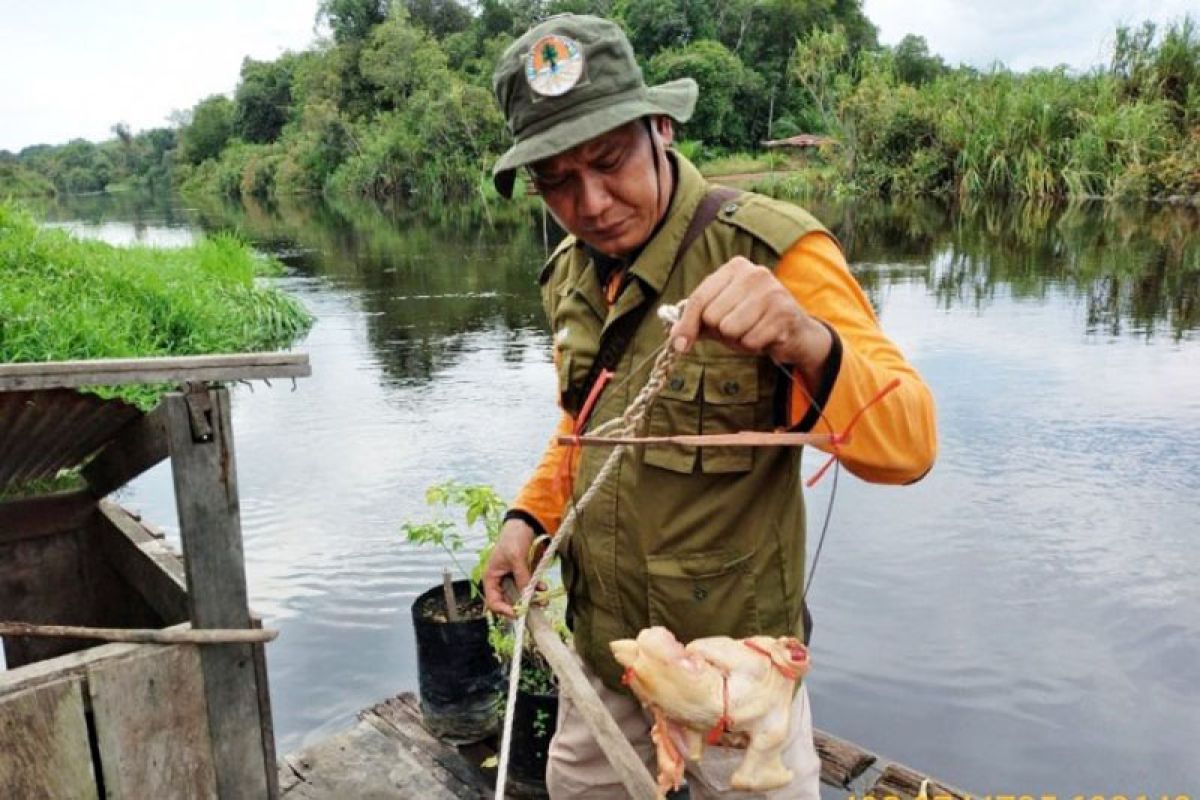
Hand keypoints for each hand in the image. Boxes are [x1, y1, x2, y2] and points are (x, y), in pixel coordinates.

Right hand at [483, 518, 535, 617]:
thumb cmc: (513, 537)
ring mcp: (512, 578)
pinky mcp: (524, 575)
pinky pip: (529, 587)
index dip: (504, 610)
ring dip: (532, 599)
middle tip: (535, 608)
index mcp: (491, 577)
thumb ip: (521, 577)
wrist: (526, 524)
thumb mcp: (516, 558)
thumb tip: (527, 596)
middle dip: (521, 606)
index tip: (518, 613)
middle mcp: (500, 581)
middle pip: (508, 601)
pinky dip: (537, 589)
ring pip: (520, 596)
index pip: (493, 601)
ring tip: (544, 601)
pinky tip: (544, 587)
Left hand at [669, 256, 831, 385]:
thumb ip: (696, 322)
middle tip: (740, 328)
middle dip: (721, 331)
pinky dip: (754, 346)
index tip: (679, 345)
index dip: (687, 324)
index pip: (699, 298)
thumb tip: (675, 339)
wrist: (795, 332)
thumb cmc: (752, 321)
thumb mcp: (721, 316)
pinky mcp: (784, 314)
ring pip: (730, 329)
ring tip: (753, 331)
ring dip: (738, 340)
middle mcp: (755, 273)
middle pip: (712, 316)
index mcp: (736, 267)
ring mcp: (772, 292)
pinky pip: (750, 341)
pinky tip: (766, 336)